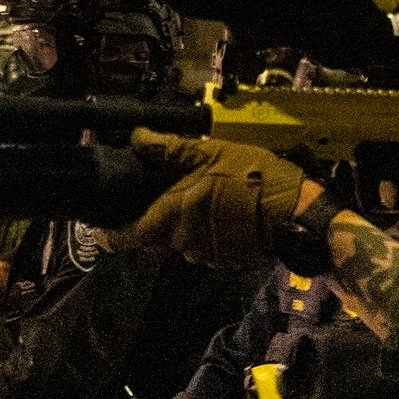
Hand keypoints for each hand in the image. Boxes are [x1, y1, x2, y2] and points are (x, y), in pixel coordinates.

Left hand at [104, 130, 303, 268]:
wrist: (294, 211)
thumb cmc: (251, 177)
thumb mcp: (210, 151)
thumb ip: (169, 147)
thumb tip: (137, 138)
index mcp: (172, 215)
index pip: (126, 237)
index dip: (110, 235)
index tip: (103, 229)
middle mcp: (182, 241)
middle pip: (155, 237)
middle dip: (156, 220)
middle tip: (168, 197)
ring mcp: (204, 255)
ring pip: (181, 241)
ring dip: (184, 225)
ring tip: (203, 201)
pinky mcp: (224, 260)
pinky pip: (204, 247)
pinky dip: (206, 233)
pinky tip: (223, 215)